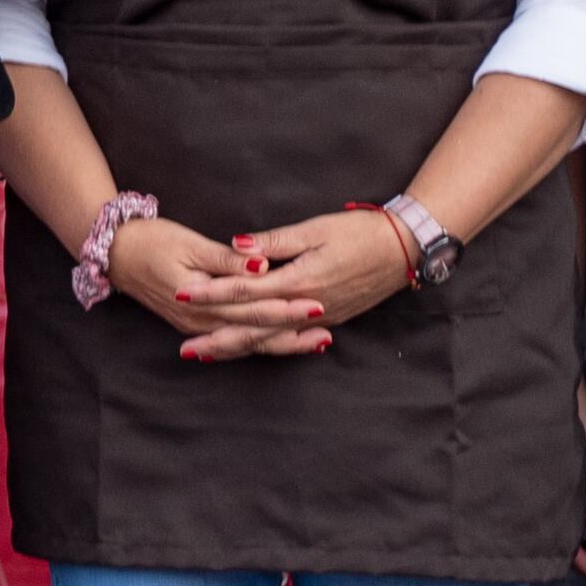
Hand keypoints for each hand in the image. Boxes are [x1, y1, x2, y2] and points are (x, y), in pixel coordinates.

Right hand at [106, 211, 333, 359]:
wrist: (114, 253)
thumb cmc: (151, 241)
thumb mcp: (189, 243)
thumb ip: (226, 259)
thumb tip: (260, 264)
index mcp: (201, 300)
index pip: (252, 309)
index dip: (286, 308)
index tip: (316, 305)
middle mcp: (200, 322)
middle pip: (254, 333)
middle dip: (292, 333)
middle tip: (327, 331)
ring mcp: (197, 327)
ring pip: (247, 342)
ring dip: (283, 343)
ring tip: (317, 343)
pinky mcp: (196, 325)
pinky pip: (234, 341)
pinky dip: (261, 343)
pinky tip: (282, 344)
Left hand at [175, 207, 418, 356]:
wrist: (404, 249)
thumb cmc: (360, 232)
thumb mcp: (315, 229)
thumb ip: (274, 242)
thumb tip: (238, 246)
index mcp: (300, 281)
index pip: (245, 290)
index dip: (211, 293)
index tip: (182, 295)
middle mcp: (307, 306)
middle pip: (254, 327)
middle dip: (217, 337)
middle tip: (185, 350)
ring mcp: (320, 317)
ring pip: (271, 339)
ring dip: (238, 348)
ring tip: (208, 356)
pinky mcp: (330, 319)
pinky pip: (290, 339)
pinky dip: (267, 346)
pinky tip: (250, 350)